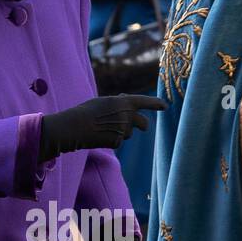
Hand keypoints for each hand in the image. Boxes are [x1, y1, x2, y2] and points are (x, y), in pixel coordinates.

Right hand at [39, 94, 167, 160]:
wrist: (76, 127)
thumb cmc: (87, 111)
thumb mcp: (104, 101)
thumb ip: (118, 101)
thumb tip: (127, 99)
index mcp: (124, 102)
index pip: (145, 102)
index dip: (156, 104)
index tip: (165, 106)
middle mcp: (128, 116)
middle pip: (144, 123)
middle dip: (143, 125)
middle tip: (143, 127)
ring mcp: (124, 130)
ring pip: (128, 133)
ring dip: (121, 131)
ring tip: (104, 128)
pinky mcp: (118, 142)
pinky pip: (118, 141)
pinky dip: (111, 139)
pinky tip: (100, 136)